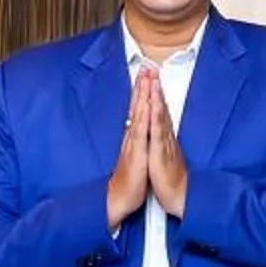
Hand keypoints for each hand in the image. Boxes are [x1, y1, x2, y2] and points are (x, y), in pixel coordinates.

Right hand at [106, 81, 155, 228]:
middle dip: (141, 86)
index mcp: (134, 137)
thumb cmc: (129, 180)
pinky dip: (145, 118)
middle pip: (137, 106)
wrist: (118, 199)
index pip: (138, 109)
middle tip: (145, 67)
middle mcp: (132, 137)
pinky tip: (147, 107)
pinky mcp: (137, 153)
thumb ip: (135, 142)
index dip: (141, 91)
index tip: (145, 75)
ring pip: (139, 115)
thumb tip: (137, 130)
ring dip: (142, 96)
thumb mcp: (134, 156)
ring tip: (146, 79)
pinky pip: (141, 133)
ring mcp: (134, 143)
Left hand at [146, 77, 189, 220]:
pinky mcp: (162, 153)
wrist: (180, 196)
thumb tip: (159, 129)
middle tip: (150, 67)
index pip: (157, 109)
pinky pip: (158, 133)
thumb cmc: (170, 178)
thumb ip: (162, 141)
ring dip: (156, 97)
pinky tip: (154, 107)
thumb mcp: (163, 156)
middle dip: (154, 86)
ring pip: (160, 115)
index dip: (152, 91)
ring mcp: (164, 143)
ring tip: (153, 79)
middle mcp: (165, 136)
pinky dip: (156, 118)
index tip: (148, 75)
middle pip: (159, 106)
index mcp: (162, 136)